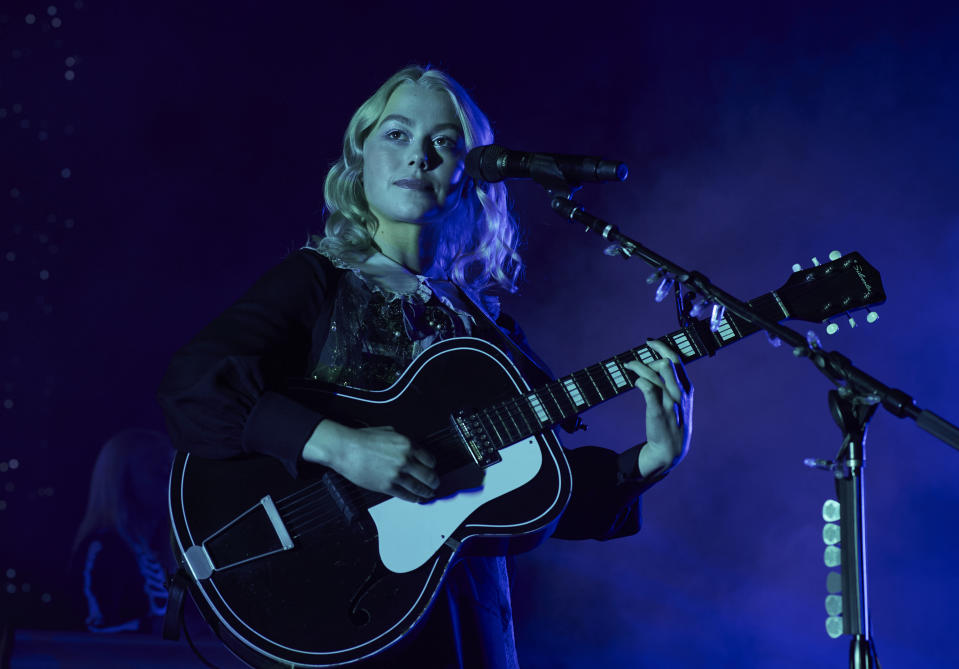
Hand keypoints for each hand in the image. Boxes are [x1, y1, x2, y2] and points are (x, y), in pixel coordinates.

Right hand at [302, 421, 438, 501]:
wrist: (346, 449)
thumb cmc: (363, 439)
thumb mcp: (389, 432)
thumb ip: (403, 441)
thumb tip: (411, 448)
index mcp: (407, 445)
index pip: (430, 459)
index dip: (432, 466)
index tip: (432, 469)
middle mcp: (405, 460)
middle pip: (428, 475)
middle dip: (434, 482)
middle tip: (435, 484)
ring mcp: (396, 474)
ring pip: (419, 487)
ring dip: (426, 492)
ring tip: (428, 494)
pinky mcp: (387, 486)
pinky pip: (405, 495)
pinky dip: (413, 498)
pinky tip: (415, 498)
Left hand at [624, 339, 692, 478]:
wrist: (672, 448)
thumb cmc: (674, 421)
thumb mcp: (680, 401)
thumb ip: (673, 383)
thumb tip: (659, 363)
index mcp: (687, 388)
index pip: (677, 359)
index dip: (662, 347)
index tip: (649, 342)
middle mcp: (680, 393)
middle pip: (666, 363)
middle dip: (649, 358)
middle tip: (637, 363)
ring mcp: (670, 402)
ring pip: (655, 373)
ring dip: (639, 366)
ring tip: (628, 366)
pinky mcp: (658, 411)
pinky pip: (648, 388)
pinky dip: (640, 380)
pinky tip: (636, 382)